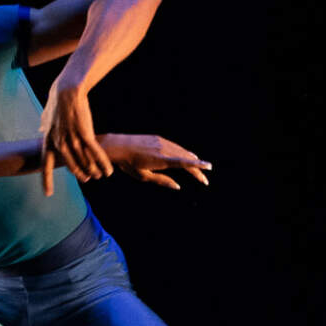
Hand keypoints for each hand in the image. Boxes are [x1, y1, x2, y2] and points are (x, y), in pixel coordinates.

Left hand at [39, 81, 110, 195]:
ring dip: (94, 171)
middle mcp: (59, 143)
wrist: (67, 91)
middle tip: (88, 179)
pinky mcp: (85, 134)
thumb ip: (43, 125)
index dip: (46, 180)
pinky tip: (108, 170)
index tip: (48, 194)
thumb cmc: (56, 101)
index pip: (46, 165)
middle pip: (71, 166)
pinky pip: (95, 153)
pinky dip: (103, 163)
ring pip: (85, 162)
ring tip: (101, 175)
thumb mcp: (46, 115)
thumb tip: (40, 127)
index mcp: (48, 141)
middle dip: (81, 175)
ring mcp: (72, 140)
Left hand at [96, 134, 210, 190]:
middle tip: (204, 179)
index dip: (198, 166)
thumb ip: (162, 181)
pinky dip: (182, 152)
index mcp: (161, 160)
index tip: (209, 167)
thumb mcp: (143, 176)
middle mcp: (164, 149)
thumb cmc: (129, 164)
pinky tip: (186, 156)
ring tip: (198, 168)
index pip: (184, 163)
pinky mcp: (158, 138)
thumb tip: (177, 186)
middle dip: (197, 169)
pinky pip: (174, 146)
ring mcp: (161, 142)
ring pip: (181, 151)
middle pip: (186, 158)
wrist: (117, 146)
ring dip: (191, 160)